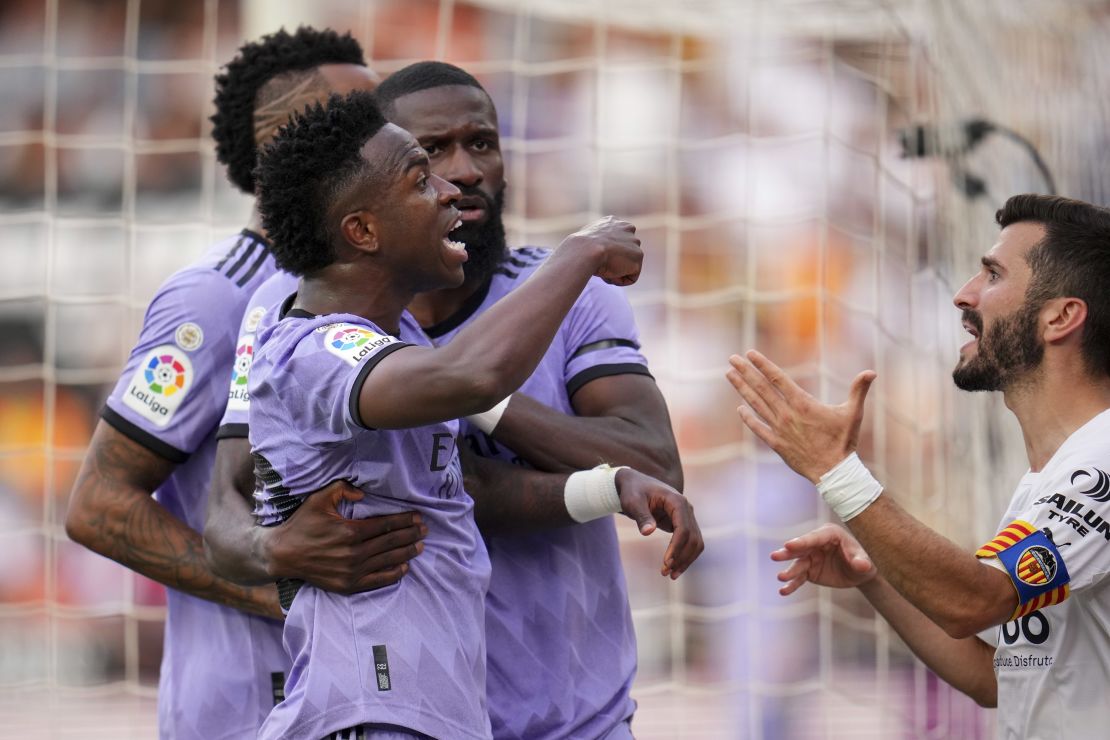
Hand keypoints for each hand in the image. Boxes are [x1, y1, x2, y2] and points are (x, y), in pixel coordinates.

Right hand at [262, 480, 426, 593]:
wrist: (282, 554)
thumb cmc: (302, 524)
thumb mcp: (319, 499)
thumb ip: (342, 488)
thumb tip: (364, 493)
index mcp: (350, 531)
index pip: (386, 525)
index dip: (405, 520)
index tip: (418, 517)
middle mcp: (354, 553)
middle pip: (391, 542)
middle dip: (411, 535)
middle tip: (425, 530)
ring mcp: (352, 571)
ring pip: (387, 561)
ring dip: (407, 553)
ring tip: (419, 546)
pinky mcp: (348, 585)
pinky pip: (377, 581)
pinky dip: (393, 574)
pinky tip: (404, 567)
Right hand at [560, 215, 641, 285]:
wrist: (586, 250)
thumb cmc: (580, 249)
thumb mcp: (585, 242)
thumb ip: (595, 244)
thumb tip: (593, 252)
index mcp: (614, 222)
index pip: (615, 244)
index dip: (605, 255)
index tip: (596, 256)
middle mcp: (628, 229)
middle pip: (622, 256)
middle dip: (613, 263)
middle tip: (598, 264)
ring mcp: (635, 243)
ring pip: (626, 266)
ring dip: (615, 272)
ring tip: (603, 268)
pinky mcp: (638, 257)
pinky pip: (630, 277)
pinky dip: (619, 280)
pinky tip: (609, 274)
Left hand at [615, 467, 702, 578]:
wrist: (634, 483)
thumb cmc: (632, 491)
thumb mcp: (632, 502)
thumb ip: (641, 516)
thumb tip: (648, 532)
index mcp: (677, 501)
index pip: (683, 529)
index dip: (676, 548)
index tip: (665, 563)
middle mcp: (687, 508)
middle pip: (693, 538)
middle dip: (682, 557)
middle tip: (666, 573)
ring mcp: (687, 516)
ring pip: (695, 542)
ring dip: (686, 560)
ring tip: (670, 574)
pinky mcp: (683, 523)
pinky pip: (689, 542)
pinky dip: (684, 555)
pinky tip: (674, 567)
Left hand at [725, 350, 875, 482]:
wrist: (834, 472)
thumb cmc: (844, 441)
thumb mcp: (853, 413)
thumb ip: (859, 390)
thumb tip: (872, 372)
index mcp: (802, 403)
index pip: (778, 378)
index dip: (763, 365)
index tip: (750, 354)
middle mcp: (787, 414)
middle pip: (761, 388)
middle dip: (745, 372)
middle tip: (732, 359)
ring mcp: (779, 429)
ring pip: (756, 404)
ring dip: (741, 389)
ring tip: (729, 375)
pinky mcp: (776, 444)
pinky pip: (758, 428)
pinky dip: (748, 418)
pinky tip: (739, 409)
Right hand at [770, 523, 876, 595]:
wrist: (862, 573)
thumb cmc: (867, 560)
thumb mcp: (867, 560)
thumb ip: (862, 561)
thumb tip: (861, 564)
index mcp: (830, 534)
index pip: (814, 537)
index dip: (802, 542)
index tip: (788, 545)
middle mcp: (817, 544)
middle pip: (800, 548)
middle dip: (788, 553)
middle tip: (775, 556)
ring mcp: (811, 557)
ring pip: (797, 563)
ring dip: (789, 571)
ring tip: (781, 577)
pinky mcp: (809, 570)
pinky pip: (799, 578)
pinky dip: (792, 584)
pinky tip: (784, 591)